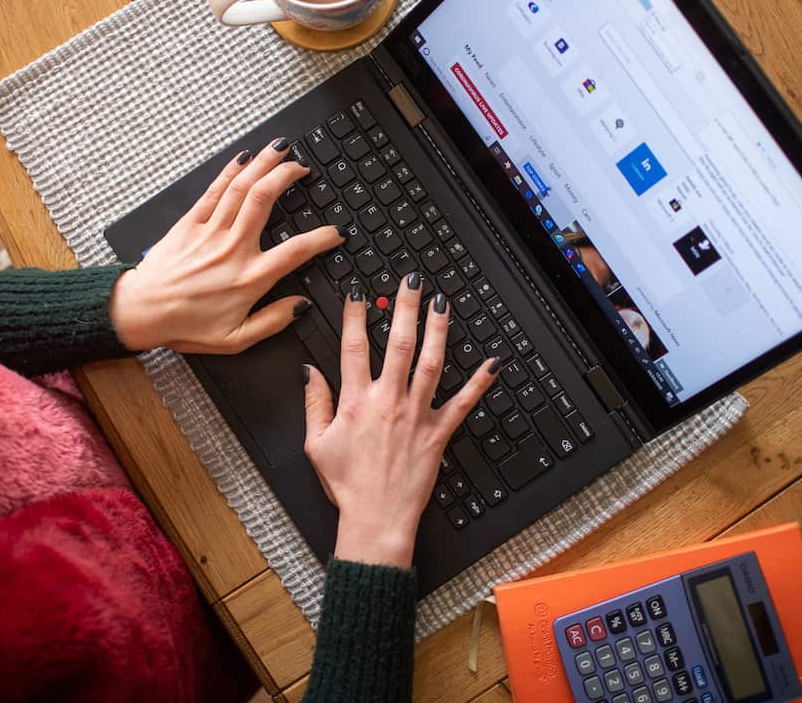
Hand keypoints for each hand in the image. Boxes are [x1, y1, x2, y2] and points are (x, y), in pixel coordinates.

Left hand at [109, 138, 342, 353]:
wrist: (139, 312)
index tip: (336, 231)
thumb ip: (273, 321)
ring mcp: (210, 232)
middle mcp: (232, 249)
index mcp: (249, 278)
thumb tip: (301, 306)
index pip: (296, 250)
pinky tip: (244, 159)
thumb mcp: (235, 339)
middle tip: (302, 168)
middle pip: (266, 199)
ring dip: (263, 163)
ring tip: (280, 149)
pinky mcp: (189, 224)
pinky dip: (230, 171)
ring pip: (241, 188)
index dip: (322, 238)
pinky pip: (214, 191)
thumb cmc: (184, 326)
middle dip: (287, 176)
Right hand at [302, 272, 499, 567]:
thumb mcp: (316, 444)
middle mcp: (388, 402)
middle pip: (399, 344)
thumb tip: (309, 371)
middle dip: (405, 307)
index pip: (354, 346)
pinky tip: (492, 362)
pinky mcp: (438, 434)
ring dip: (439, 330)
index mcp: (356, 402)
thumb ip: (314, 403)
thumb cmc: (346, 486)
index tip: (358, 290)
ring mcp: (416, 416)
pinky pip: (463, 404)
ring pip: (431, 363)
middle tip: (411, 280)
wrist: (376, 521)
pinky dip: (479, 383)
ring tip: (442, 303)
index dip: (354, 314)